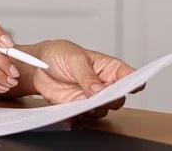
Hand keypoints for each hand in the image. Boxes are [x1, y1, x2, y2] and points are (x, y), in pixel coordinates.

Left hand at [22, 39, 137, 118]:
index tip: (134, 86)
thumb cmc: (59, 54)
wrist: (36, 65)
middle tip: (101, 96)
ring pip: (103, 110)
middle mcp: (104, 85)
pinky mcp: (78, 106)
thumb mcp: (74, 59)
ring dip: (94, 109)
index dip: (135, 82)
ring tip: (84, 102)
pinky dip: (80, 115)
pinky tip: (73, 110)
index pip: (130, 76)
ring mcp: (92, 97)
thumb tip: (98, 90)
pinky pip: (84, 116)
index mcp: (109, 68)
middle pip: (118, 98)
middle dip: (111, 99)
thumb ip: (87, 75)